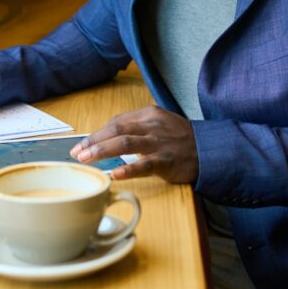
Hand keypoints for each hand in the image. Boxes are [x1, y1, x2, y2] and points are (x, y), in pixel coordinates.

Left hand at [69, 106, 197, 183]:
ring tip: (86, 159)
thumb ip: (136, 129)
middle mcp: (152, 125)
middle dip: (93, 141)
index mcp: (148, 114)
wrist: (210, 149)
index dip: (96, 134)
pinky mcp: (167, 160)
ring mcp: (160, 142)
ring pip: (125, 142)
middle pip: (116, 129)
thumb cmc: (180, 139)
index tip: (81, 145)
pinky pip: (145, 164)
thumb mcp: (158, 125)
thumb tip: (107, 140)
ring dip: (102, 151)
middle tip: (77, 153)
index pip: (116, 122)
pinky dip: (129, 169)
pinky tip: (116, 174)